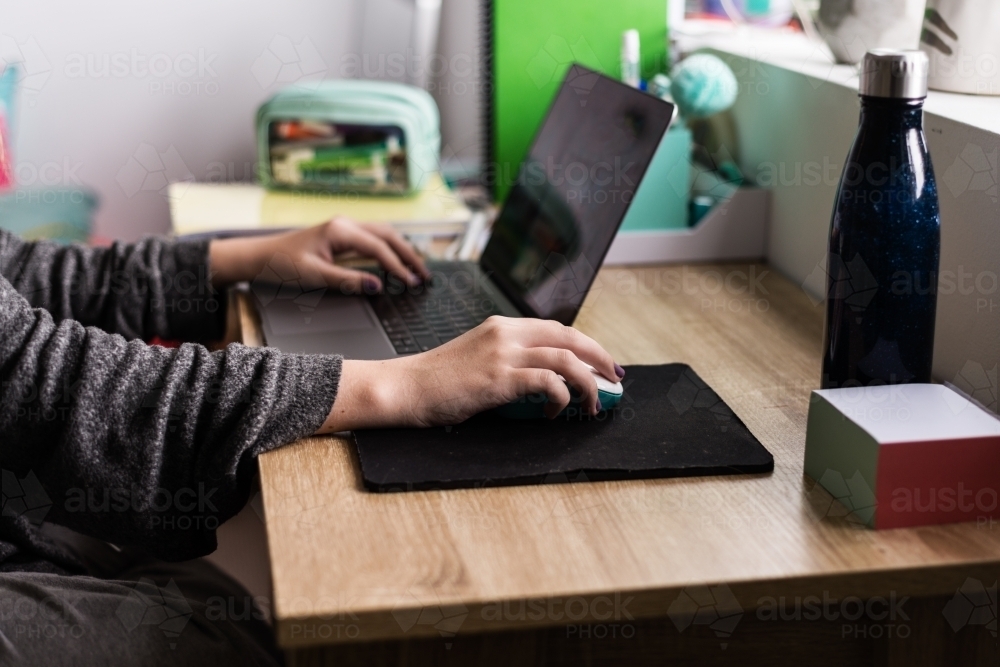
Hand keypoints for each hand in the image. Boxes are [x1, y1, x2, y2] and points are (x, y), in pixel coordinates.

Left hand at [209, 218, 429, 291]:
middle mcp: (346, 224)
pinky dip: (390, 248)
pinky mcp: (343, 234)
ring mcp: (345, 227)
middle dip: (409, 254)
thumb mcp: (315, 276)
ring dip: (402, 249)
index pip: (379, 248)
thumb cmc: (282, 266)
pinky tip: (398, 259)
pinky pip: (374, 237)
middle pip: (388, 235)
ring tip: (417, 268)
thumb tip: (377, 285)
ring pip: (384, 234)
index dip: (398, 266)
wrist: (262, 256)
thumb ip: (348, 281)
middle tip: (425, 274)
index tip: (412, 283)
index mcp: (340, 231)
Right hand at [318, 316, 625, 431]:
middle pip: (570, 337)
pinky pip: (547, 382)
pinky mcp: (498, 378)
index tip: (600, 363)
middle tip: (614, 378)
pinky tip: (556, 412)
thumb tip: (541, 382)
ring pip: (565, 359)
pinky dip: (561, 397)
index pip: (556, 329)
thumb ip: (507, 362)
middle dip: (599, 358)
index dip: (585, 345)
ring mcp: (502, 354)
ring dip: (587, 382)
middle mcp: (505, 333)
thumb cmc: (436, 382)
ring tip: (594, 403)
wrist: (404, 388)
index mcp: (501, 326)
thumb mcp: (476, 359)